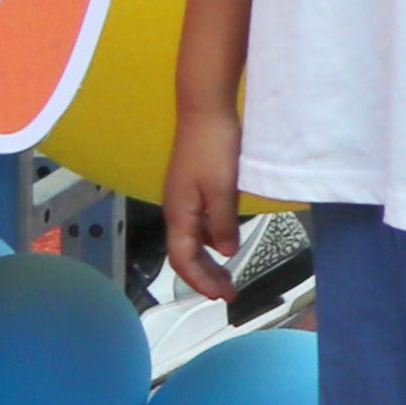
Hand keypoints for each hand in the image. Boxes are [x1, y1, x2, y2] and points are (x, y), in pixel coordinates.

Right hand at [160, 105, 244, 303]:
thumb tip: (226, 251)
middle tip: (228, 292)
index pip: (183, 258)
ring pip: (192, 239)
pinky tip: (226, 239)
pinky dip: (211, 237)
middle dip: (204, 276)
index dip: (200, 280)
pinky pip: (199, 222)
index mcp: (179, 213)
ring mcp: (183, 198)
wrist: (205, 108)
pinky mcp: (193, 186)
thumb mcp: (222, 187)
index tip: (221, 296)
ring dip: (208, 259)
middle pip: (185, 253)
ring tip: (228, 272)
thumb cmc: (213, 145)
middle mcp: (177, 209)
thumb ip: (224, 221)